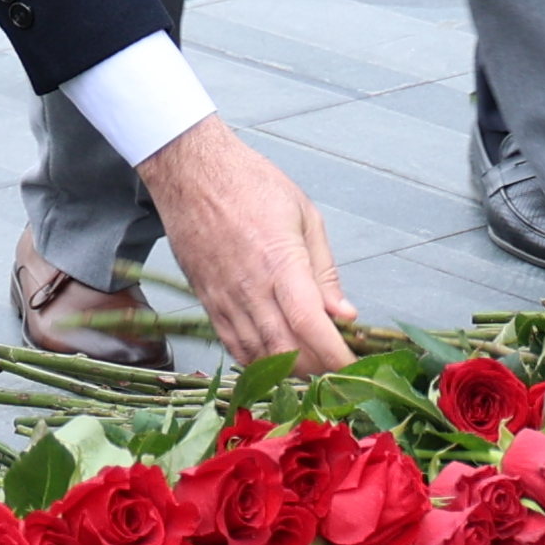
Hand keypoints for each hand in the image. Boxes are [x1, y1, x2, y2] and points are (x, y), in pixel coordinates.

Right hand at [135, 117, 359, 371]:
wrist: (190, 173)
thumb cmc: (250, 184)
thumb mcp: (304, 215)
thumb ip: (325, 272)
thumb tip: (345, 314)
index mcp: (280, 261)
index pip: (310, 324)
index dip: (335, 354)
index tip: (354, 366)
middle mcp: (250, 287)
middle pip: (286, 351)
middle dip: (317, 369)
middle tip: (339, 370)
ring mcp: (224, 299)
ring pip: (258, 355)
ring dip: (289, 371)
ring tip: (313, 368)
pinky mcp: (207, 302)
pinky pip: (233, 346)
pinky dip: (258, 362)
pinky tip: (276, 359)